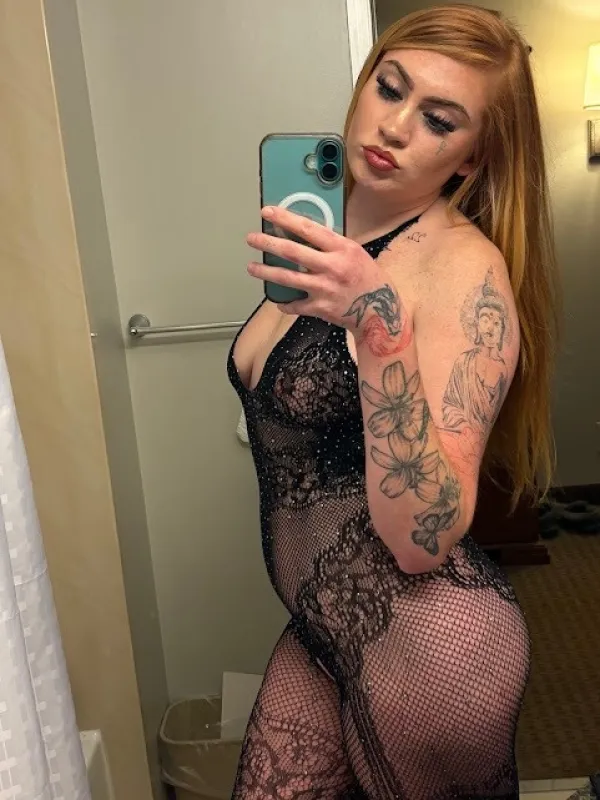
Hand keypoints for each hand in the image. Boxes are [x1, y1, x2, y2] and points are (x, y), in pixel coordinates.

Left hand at [246, 206, 392, 331]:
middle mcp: (332, 267)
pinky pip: (295, 305)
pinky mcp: (320, 308)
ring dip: (266, 271)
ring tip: (251, 267)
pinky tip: (277, 300)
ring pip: (288, 278)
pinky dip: (284, 304)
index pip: (308, 229)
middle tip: (251, 238)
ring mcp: (325, 289)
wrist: (379, 312)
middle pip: (292, 252)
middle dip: (268, 243)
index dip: (285, 219)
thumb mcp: (355, 253)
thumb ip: (331, 245)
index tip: (268, 212)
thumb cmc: (367, 278)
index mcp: (342, 248)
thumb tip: (303, 233)